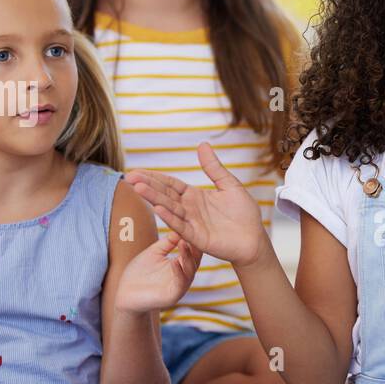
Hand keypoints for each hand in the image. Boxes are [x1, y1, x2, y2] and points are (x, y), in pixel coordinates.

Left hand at [115, 232, 198, 314]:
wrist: (124, 294)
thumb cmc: (138, 274)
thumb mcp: (153, 253)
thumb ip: (166, 243)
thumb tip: (179, 229)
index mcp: (179, 266)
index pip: (191, 252)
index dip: (192, 240)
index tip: (192, 225)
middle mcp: (182, 276)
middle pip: (194, 260)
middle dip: (194, 247)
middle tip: (193, 233)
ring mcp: (179, 287)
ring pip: (189, 272)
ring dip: (188, 257)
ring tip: (184, 244)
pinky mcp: (173, 296)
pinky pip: (180, 284)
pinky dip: (179, 272)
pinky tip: (174, 262)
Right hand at [126, 144, 269, 268]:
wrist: (255, 239)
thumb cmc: (244, 214)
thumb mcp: (229, 185)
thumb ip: (214, 168)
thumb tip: (202, 145)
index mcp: (195, 196)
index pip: (170, 184)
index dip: (154, 177)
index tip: (136, 171)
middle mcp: (189, 209)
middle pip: (165, 194)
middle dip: (148, 186)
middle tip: (129, 177)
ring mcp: (192, 223)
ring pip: (169, 208)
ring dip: (154, 199)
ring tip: (138, 188)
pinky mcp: (197, 237)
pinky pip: (181, 226)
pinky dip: (170, 217)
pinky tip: (158, 208)